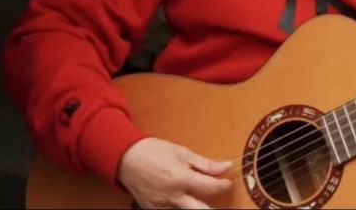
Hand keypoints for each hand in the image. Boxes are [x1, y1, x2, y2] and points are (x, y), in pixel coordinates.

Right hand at [117, 137, 232, 208]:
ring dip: (197, 206)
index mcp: (181, 179)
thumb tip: (225, 166)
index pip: (209, 188)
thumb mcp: (183, 153)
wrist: (128, 159)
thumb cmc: (155, 151)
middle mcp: (172, 196)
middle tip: (221, 199)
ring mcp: (162, 206)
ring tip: (201, 197)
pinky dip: (181, 207)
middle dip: (213, 208)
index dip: (222, 185)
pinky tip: (184, 200)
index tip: (227, 182)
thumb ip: (205, 164)